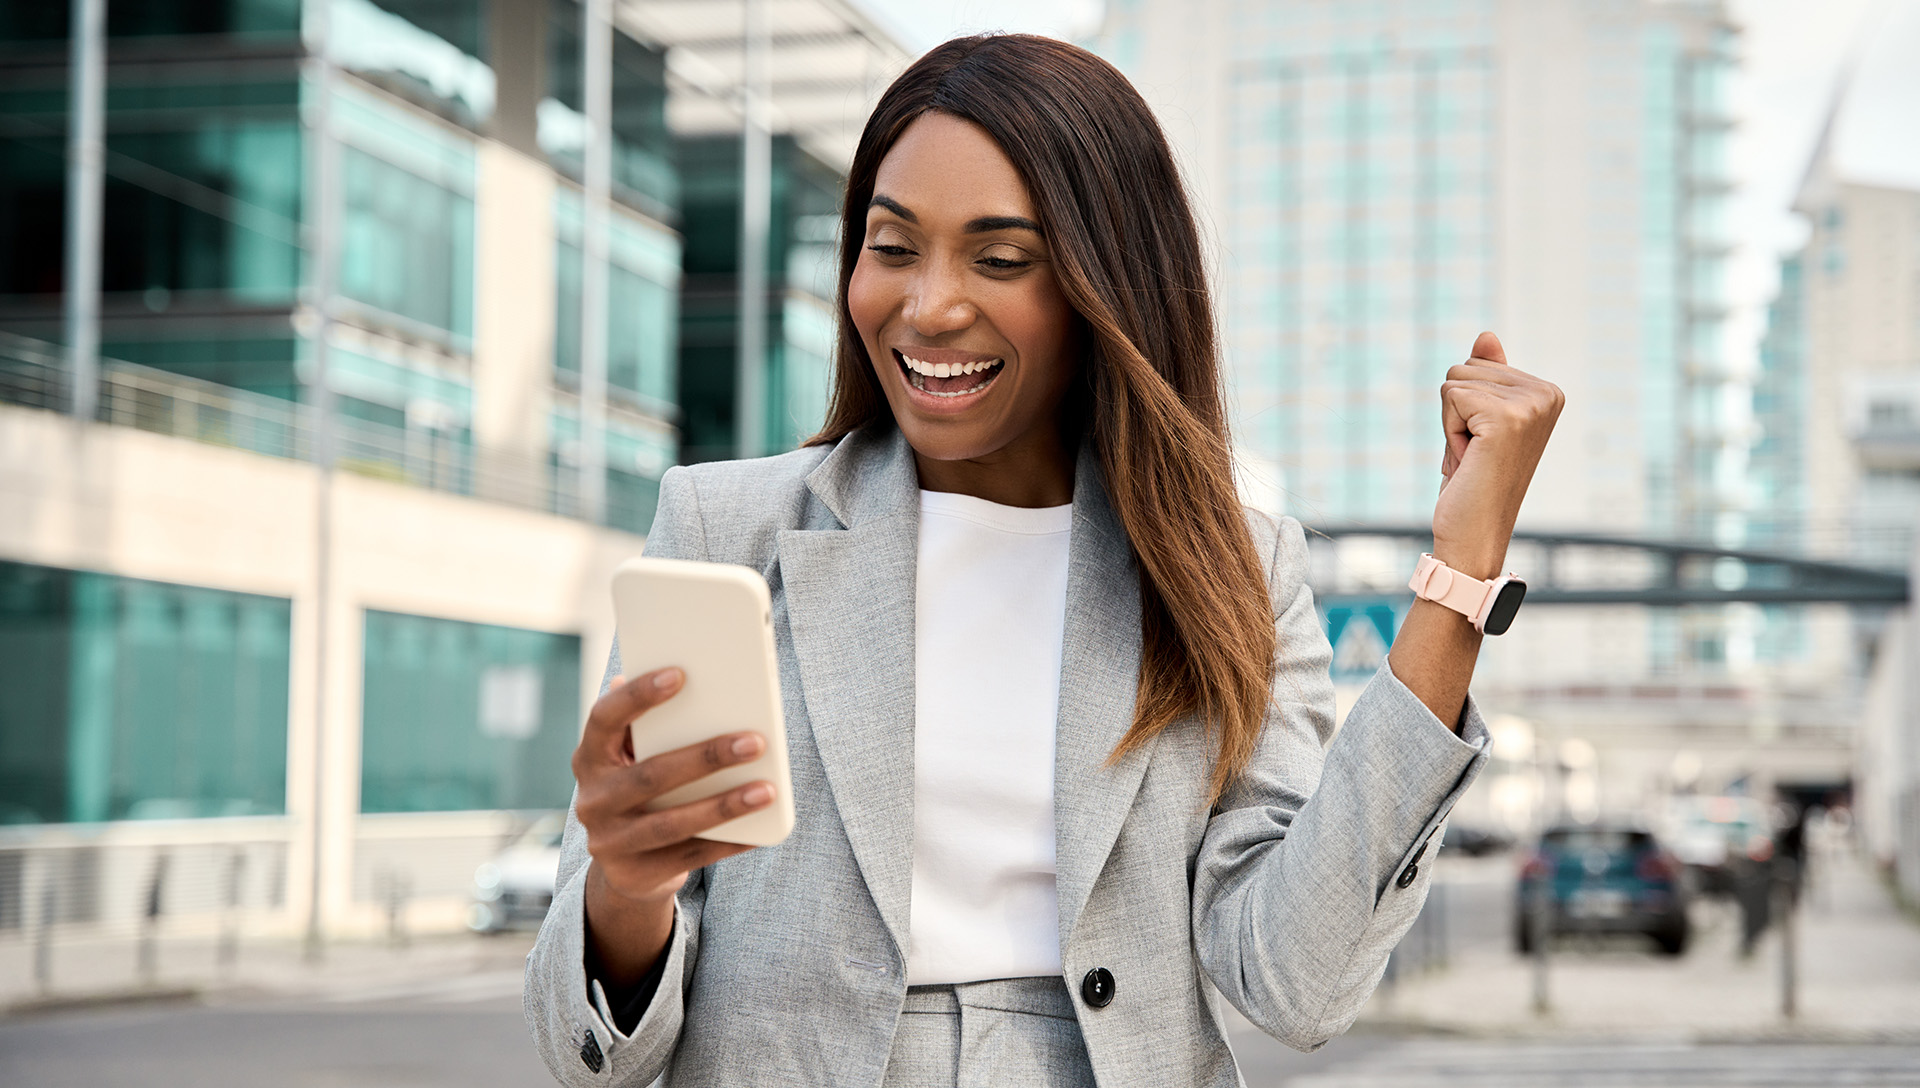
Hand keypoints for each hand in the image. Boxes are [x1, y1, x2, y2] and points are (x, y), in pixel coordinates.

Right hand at [573, 666, 774, 983]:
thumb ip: (653, 727)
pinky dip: (728, 842)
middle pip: (651, 776)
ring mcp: (610, 842)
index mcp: (590, 758)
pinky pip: (690, 857)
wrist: (625, 866)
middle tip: (755, 742)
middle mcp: (592, 800)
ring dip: (724, 806)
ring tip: (766, 790)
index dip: (638, 696)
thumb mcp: (635, 757)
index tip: (680, 674)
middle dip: (706, 758)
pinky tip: (760, 830)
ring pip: (672, 824)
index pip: (603, 718)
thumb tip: (694, 685)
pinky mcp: (635, 874)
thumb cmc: (642, 788)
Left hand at [1432, 332, 1562, 577]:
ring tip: (1473, 457)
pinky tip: (1469, 460)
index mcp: (1547, 393)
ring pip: (1454, 380)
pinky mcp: (1507, 417)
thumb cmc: (1474, 480)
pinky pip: (1451, 396)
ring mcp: (1530, 405)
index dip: (1465, 406)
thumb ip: (1488, 377)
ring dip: (1451, 423)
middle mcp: (1546, 395)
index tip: (1482, 442)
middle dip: (1455, 412)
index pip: (1477, 363)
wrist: (1475, 533)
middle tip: (1475, 453)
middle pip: (1464, 366)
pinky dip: (1449, 432)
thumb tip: (1486, 336)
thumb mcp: (1477, 421)